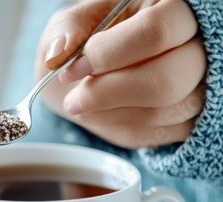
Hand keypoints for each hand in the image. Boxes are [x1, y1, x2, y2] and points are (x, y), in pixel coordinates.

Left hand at [36, 0, 205, 148]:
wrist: (94, 69)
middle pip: (166, 80)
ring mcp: (196, 88)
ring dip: (108, 114)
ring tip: (79, 104)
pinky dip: (116, 128)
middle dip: (107, 94)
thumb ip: (68, 30)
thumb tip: (58, 53)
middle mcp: (198, 48)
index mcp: (172, 8)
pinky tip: (98, 114)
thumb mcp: (76, 23)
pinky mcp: (185, 121)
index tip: (72, 70)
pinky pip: (153, 134)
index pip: (156, 31)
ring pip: (161, 112)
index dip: (108, 55)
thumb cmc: (91, 38)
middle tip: (74, 99)